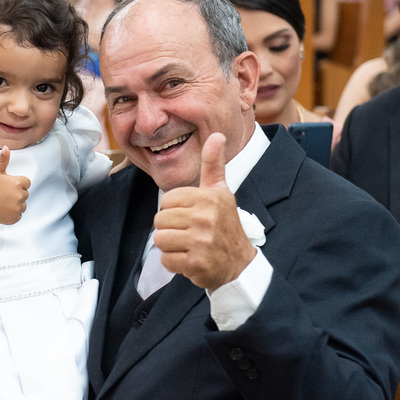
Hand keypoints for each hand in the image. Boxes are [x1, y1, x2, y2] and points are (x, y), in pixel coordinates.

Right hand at [0, 147, 30, 229]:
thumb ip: (3, 159)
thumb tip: (6, 147)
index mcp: (18, 183)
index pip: (26, 182)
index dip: (16, 183)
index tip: (6, 185)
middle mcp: (20, 196)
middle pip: (25, 194)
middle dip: (16, 194)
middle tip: (2, 194)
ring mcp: (18, 208)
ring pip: (22, 205)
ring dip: (15, 204)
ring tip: (1, 202)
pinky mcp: (15, 218)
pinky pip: (18, 214)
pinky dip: (12, 214)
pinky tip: (1, 210)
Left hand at [153, 133, 256, 288]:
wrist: (240, 264)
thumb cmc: (226, 225)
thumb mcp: (221, 192)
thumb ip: (214, 165)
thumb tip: (217, 135)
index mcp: (210, 197)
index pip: (168, 200)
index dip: (175, 210)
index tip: (191, 216)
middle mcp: (206, 218)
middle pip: (160, 220)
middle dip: (170, 229)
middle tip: (189, 233)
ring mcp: (201, 242)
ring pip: (160, 240)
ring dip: (171, 246)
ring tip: (188, 246)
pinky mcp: (196, 264)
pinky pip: (166, 260)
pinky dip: (174, 263)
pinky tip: (190, 259)